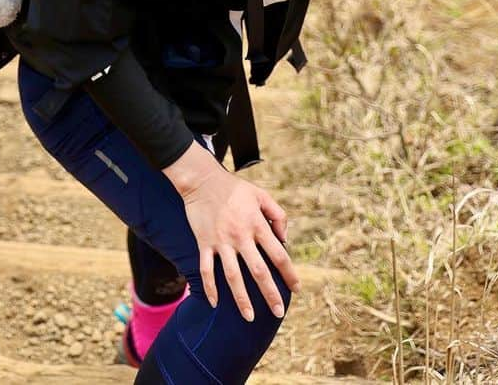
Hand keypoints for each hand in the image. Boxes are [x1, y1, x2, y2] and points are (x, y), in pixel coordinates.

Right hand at [162, 142, 298, 321]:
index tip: (296, 289)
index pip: (278, 254)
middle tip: (278, 312)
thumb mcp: (261, 194)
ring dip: (242, 299)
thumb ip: (278, 215)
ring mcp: (220, 241)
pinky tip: (215, 304)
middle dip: (270, 294)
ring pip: (232, 276)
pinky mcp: (204, 243)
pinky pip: (206, 269)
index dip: (289, 273)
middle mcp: (240, 235)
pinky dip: (210, 287)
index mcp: (256, 224)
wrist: (201, 179)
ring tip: (250, 317)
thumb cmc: (233, 187)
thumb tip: (285, 240)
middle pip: (258, 271)